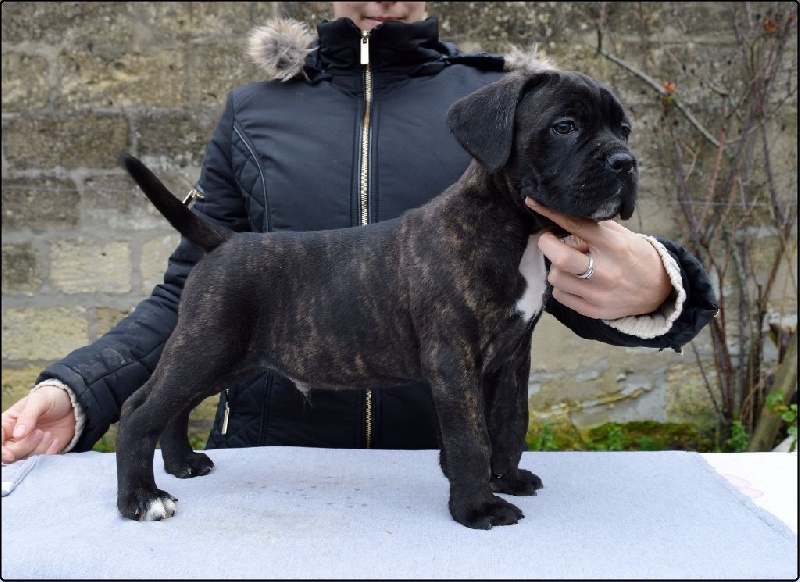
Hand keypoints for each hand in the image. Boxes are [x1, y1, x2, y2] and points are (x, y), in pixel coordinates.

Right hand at [2, 385, 74, 462]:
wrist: (73, 402)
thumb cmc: (51, 397)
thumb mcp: (39, 400)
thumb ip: (28, 416)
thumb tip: (18, 435)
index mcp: (7, 425)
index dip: (1, 451)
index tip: (9, 455)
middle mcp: (15, 438)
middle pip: (9, 454)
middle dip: (24, 447)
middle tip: (40, 432)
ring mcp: (29, 446)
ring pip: (25, 459)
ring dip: (38, 449)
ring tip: (48, 434)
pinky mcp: (44, 450)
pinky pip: (42, 460)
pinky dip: (48, 453)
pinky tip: (55, 441)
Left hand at [526, 198, 671, 319]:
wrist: (658, 291)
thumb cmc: (634, 256)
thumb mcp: (620, 235)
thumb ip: (591, 228)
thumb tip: (558, 219)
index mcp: (614, 246)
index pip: (577, 226)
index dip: (551, 213)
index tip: (533, 203)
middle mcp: (606, 272)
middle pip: (560, 258)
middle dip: (546, 244)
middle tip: (549, 239)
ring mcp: (599, 294)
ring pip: (555, 276)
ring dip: (556, 266)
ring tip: (571, 263)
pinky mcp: (593, 311)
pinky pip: (559, 295)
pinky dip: (562, 284)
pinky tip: (575, 280)